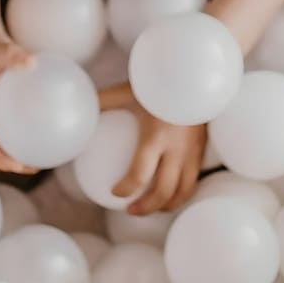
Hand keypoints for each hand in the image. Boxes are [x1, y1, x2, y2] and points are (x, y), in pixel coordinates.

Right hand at [0, 33, 39, 174]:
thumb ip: (13, 56)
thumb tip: (32, 62)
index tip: (17, 162)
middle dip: (13, 162)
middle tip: (37, 164)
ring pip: (4, 140)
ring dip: (21, 150)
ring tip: (47, 152)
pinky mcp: (4, 104)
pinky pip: (15, 122)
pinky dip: (29, 127)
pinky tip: (52, 121)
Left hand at [98, 81, 206, 215]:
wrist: (195, 73)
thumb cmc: (157, 82)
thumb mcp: (129, 90)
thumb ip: (105, 100)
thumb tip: (80, 108)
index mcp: (156, 135)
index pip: (140, 174)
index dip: (126, 189)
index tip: (115, 192)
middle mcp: (178, 148)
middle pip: (163, 191)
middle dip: (146, 208)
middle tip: (130, 210)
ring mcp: (193, 152)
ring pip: (183, 192)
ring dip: (166, 206)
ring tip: (151, 207)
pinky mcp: (203, 150)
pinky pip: (194, 181)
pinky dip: (181, 194)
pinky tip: (169, 193)